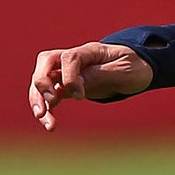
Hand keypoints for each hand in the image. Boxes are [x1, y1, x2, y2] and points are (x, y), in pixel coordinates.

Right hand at [27, 41, 152, 128]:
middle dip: (42, 82)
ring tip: (46, 122)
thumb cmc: (134, 66)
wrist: (136, 67)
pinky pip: (49, 94)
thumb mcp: (125, 71)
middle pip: (46, 62)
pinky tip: (48, 124)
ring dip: (39, 100)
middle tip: (50, 103)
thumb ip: (101, 75)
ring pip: (42, 79)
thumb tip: (78, 84)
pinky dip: (45, 108)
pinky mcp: (67, 85)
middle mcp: (74, 58)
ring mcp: (67, 70)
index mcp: (90, 51)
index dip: (69, 77)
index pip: (70, 57)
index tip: (79, 97)